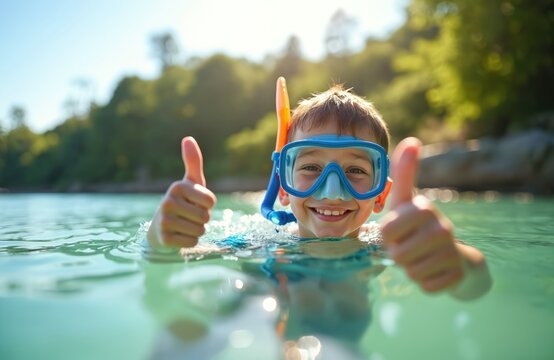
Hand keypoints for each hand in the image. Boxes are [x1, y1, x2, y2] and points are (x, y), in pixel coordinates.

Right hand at [148, 137, 216, 247]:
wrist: (160, 228)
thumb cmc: (183, 201)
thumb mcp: (190, 182)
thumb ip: (193, 162)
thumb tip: (188, 138)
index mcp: (177, 186)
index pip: (210, 201)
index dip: (208, 205)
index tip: (196, 203)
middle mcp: (167, 201)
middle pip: (205, 217)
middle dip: (202, 219)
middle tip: (190, 216)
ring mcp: (164, 220)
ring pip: (199, 230)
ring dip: (197, 230)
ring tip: (184, 225)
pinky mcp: (164, 238)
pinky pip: (192, 242)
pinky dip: (190, 241)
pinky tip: (179, 235)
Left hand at [380, 137, 463, 292]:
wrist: (454, 257)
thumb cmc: (418, 226)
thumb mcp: (406, 201)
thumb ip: (404, 173)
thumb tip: (412, 140)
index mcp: (423, 208)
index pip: (386, 230)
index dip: (387, 236)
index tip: (398, 230)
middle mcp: (441, 227)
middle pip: (397, 254)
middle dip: (398, 254)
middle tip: (408, 247)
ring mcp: (451, 251)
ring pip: (411, 271)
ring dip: (410, 269)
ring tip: (421, 258)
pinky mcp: (456, 274)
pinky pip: (425, 286)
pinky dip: (425, 282)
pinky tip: (433, 271)